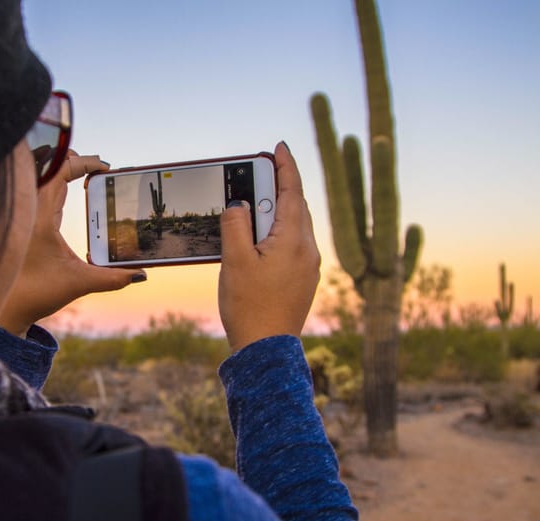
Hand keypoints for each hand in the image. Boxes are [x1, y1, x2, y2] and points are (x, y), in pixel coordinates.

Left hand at [0, 152, 145, 336]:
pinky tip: (70, 194)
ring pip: (42, 178)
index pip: (60, 170)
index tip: (105, 168)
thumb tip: (139, 274)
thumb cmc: (35, 293)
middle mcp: (30, 210)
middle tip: (98, 168)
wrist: (7, 308)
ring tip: (86, 173)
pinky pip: (40, 192)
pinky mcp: (26, 224)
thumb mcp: (79, 283)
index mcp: (40, 215)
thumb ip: (112, 278)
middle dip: (75, 161)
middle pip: (49, 167)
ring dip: (63, 171)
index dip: (84, 162)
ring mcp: (26, 215)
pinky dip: (56, 185)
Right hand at [218, 142, 320, 351]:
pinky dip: (277, 232)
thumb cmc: (250, 306)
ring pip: (294, 227)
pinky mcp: (302, 281)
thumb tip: (238, 204)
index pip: (292, 192)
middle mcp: (307, 251)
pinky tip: (259, 238)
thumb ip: (235, 225)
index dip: (285, 166)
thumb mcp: (235, 261)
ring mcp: (308, 267)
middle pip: (295, 207)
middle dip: (278, 187)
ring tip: (254, 204)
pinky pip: (292, 245)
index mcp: (294, 241)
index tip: (278, 147)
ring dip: (276, 211)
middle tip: (259, 172)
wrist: (266, 350)